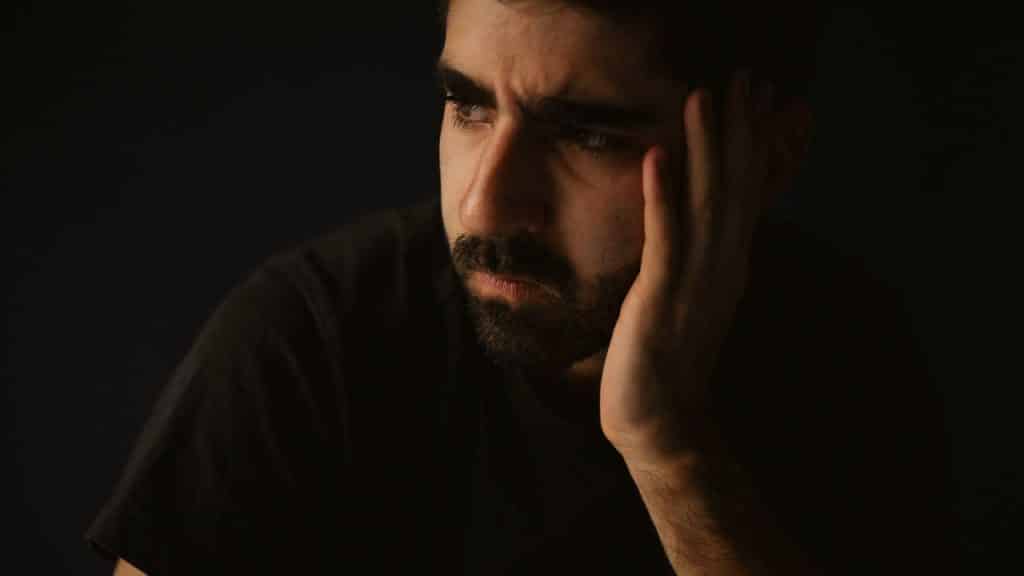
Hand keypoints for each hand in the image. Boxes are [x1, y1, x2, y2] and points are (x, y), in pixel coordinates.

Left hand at [600, 69, 811, 466]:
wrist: (659, 420)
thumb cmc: (667, 358)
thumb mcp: (689, 296)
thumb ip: (697, 256)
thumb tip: (694, 219)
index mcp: (728, 264)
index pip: (744, 192)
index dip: (749, 142)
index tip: (752, 97)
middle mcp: (721, 266)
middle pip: (734, 187)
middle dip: (737, 130)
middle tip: (744, 78)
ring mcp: (695, 282)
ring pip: (705, 204)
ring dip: (705, 149)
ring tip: (705, 97)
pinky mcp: (661, 298)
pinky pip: (665, 239)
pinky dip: (663, 197)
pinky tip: (658, 157)